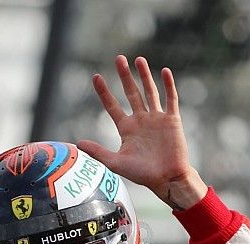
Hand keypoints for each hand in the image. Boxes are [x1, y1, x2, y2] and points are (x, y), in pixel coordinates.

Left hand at [78, 56, 206, 209]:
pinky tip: (164, 71)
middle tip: (118, 58)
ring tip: (138, 60)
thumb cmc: (142, 174)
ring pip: (149, 92)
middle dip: (124, 76)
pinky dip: (168, 85)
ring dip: (144, 76)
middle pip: (131, 92)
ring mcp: (156, 118)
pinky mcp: (172, 120)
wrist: (167, 179)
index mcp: (126, 128)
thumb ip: (98, 152)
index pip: (112, 105)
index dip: (104, 92)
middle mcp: (141, 120)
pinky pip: (170, 99)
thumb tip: (78, 143)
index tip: (96, 77)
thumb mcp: (116, 163)